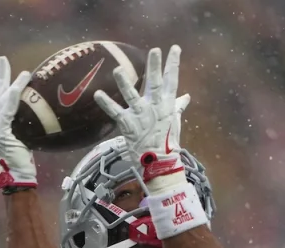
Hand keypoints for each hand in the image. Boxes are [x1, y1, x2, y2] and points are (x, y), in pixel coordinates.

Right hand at [0, 56, 36, 191]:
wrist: (19, 176)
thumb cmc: (24, 159)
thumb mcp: (24, 136)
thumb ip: (25, 123)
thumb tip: (41, 110)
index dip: (1, 82)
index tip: (5, 66)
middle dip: (0, 76)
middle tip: (3, 59)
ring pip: (2, 101)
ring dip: (13, 85)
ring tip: (23, 74)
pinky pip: (6, 111)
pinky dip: (12, 98)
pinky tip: (18, 88)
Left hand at [94, 45, 190, 193]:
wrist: (158, 162)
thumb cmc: (167, 141)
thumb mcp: (174, 121)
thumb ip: (178, 106)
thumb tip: (186, 96)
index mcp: (167, 104)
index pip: (172, 80)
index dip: (173, 64)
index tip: (175, 48)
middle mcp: (155, 107)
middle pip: (155, 84)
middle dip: (155, 67)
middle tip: (154, 50)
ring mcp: (140, 115)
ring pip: (131, 96)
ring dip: (124, 83)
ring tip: (117, 70)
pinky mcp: (127, 124)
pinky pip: (115, 112)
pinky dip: (106, 103)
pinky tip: (97, 94)